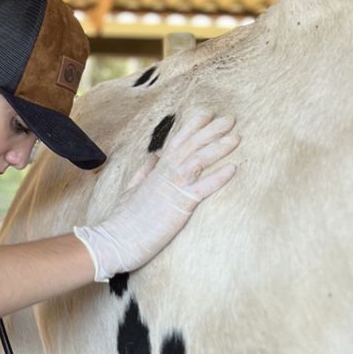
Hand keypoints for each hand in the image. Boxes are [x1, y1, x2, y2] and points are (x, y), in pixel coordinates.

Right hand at [74, 111, 239, 281]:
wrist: (116, 239)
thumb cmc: (123, 219)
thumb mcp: (131, 189)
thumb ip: (143, 172)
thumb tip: (153, 157)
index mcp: (156, 170)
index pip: (177, 142)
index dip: (193, 126)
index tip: (207, 114)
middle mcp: (165, 174)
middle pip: (191, 145)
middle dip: (211, 130)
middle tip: (230, 119)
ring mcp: (172, 188)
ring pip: (198, 160)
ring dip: (218, 147)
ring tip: (236, 137)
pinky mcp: (179, 206)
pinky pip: (202, 188)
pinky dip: (218, 178)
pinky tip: (233, 168)